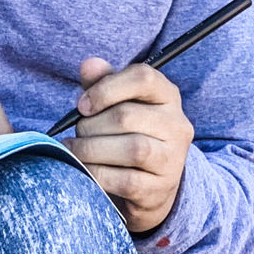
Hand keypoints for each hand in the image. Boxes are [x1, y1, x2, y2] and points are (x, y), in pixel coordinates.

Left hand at [66, 58, 193, 235]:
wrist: (149, 185)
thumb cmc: (127, 133)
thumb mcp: (117, 102)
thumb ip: (102, 82)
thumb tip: (88, 64)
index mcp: (167, 95)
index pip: (143, 77)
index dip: (105, 88)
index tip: (82, 105)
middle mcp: (177, 124)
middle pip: (127, 116)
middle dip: (91, 125)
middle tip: (77, 133)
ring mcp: (173, 159)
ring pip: (132, 149)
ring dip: (92, 149)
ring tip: (76, 149)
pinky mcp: (161, 188)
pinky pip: (126, 180)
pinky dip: (97, 174)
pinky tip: (85, 169)